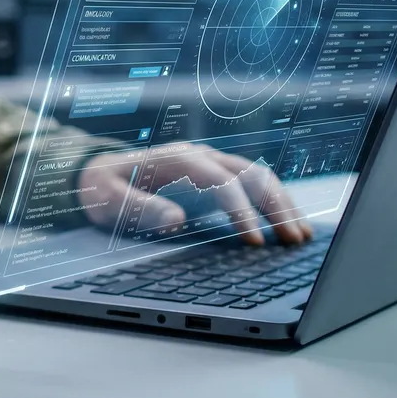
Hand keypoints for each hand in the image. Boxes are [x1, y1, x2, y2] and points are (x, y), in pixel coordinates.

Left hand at [77, 145, 311, 244]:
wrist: (95, 171)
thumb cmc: (102, 187)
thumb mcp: (109, 199)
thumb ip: (140, 208)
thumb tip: (176, 219)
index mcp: (178, 159)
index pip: (222, 182)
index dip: (242, 212)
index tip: (256, 242)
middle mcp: (200, 155)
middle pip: (251, 175)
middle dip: (277, 207)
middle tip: (294, 241)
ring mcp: (209, 163)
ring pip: (258, 178)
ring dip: (282, 205)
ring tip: (301, 236)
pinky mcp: (213, 176)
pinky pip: (251, 185)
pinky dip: (272, 204)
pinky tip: (285, 225)